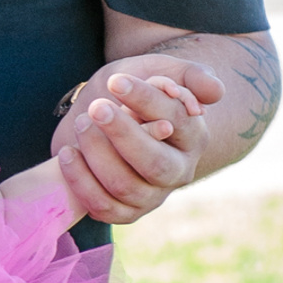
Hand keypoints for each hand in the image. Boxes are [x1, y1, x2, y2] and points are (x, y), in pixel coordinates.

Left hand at [54, 55, 222, 224]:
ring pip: (125, 185)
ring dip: (97, 153)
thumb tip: (215, 92)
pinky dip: (81, 181)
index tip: (115, 81)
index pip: (175, 119)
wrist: (99, 119)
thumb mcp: (153, 71)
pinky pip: (103, 207)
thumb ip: (188, 74)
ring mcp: (152, 196)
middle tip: (96, 107)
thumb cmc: (129, 93)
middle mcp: (179, 170)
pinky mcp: (125, 212)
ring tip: (82, 123)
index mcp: (193, 135)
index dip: (145, 100)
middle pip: (155, 162)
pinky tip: (68, 153)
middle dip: (122, 134)